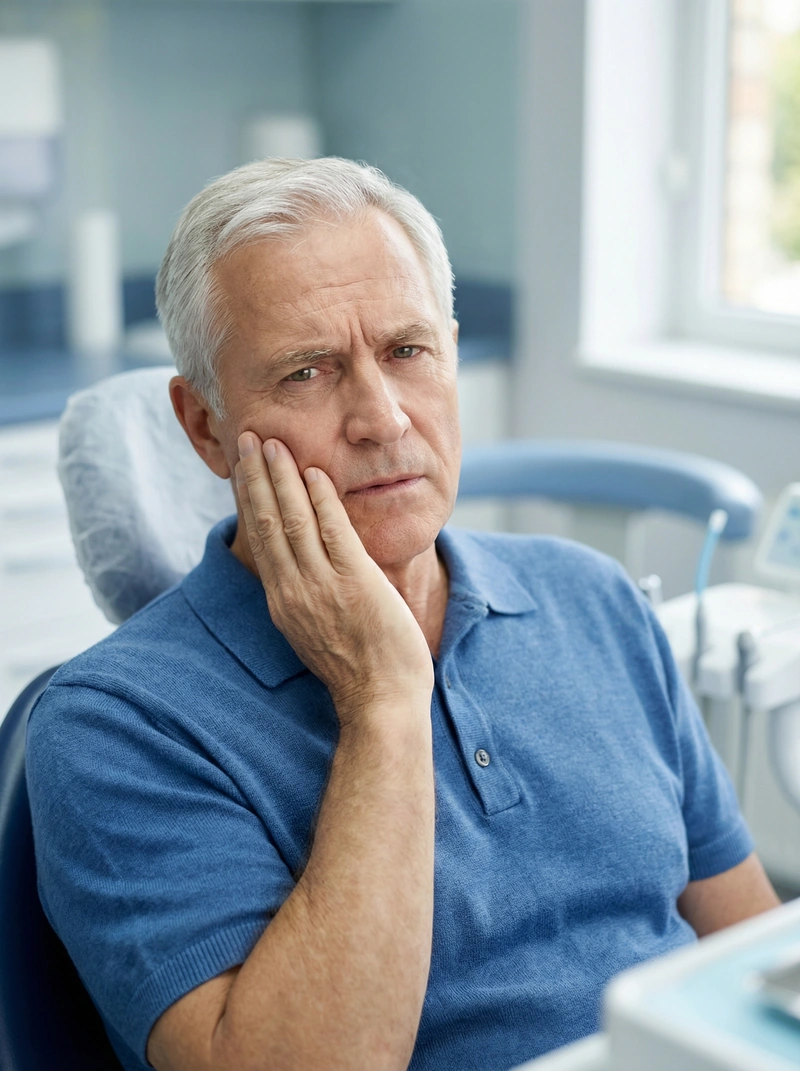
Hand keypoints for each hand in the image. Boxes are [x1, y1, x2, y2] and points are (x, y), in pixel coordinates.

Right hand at [235, 434, 433, 722]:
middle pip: (266, 523)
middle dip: (256, 477)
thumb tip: (307, 564)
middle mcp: (293, 591)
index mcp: (283, 602)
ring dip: (281, 478)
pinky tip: (314, 474)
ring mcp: (322, 587)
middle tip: (248, 438)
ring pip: (292, 521)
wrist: (381, 701)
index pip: (259, 540)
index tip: (243, 469)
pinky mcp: (354, 583)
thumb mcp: (317, 630)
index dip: (250, 500)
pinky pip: (332, 532)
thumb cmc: (359, 669)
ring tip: (272, 444)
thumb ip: (309, 594)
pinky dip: (321, 500)